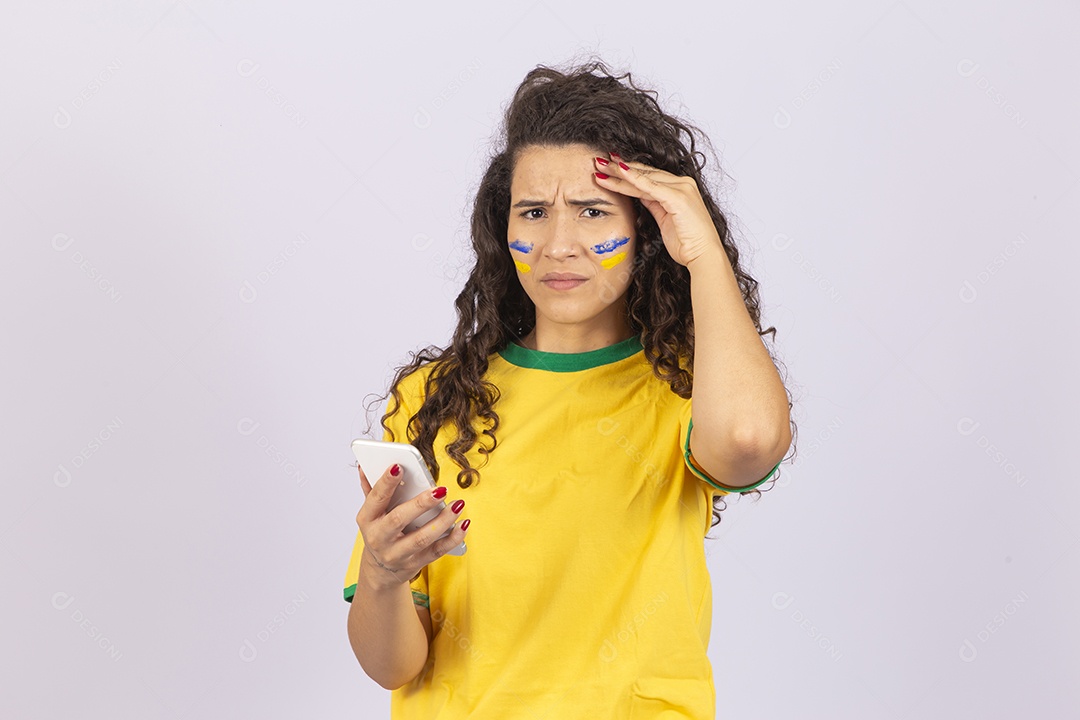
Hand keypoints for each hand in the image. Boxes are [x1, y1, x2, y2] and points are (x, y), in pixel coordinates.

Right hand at [355, 462, 468, 590]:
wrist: (381, 571)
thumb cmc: (379, 532)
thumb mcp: (371, 512)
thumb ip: (371, 489)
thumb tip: (365, 466)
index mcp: (367, 519)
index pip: (376, 498)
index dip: (386, 483)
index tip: (398, 466)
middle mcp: (380, 538)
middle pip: (399, 519)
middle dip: (421, 503)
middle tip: (440, 490)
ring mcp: (398, 553)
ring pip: (422, 538)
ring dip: (442, 520)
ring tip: (458, 504)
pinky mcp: (416, 563)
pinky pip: (437, 551)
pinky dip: (452, 538)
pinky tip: (463, 525)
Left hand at [594, 152, 723, 267]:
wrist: (703, 256)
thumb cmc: (687, 243)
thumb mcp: (665, 219)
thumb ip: (654, 204)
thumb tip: (640, 194)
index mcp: (680, 189)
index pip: (649, 176)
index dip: (628, 172)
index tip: (610, 168)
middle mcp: (683, 184)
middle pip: (645, 173)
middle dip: (620, 168)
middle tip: (599, 161)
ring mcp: (682, 189)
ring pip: (644, 178)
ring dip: (620, 173)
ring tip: (601, 167)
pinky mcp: (678, 197)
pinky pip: (651, 186)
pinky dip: (634, 179)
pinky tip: (620, 173)